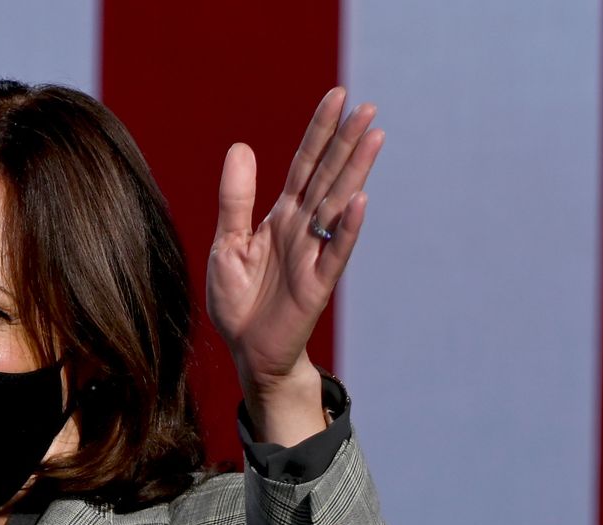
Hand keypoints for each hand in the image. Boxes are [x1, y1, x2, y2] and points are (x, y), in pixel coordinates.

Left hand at [208, 87, 383, 394]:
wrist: (248, 351)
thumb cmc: (239, 299)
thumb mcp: (227, 243)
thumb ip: (236, 199)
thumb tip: (242, 146)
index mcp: (281, 217)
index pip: (304, 165)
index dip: (319, 132)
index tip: (338, 96)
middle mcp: (302, 229)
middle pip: (327, 177)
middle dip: (345, 142)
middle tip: (367, 106)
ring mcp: (313, 254)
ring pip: (338, 205)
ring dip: (356, 171)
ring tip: (374, 136)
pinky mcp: (318, 284)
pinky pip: (336, 252)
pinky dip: (348, 228)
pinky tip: (360, 200)